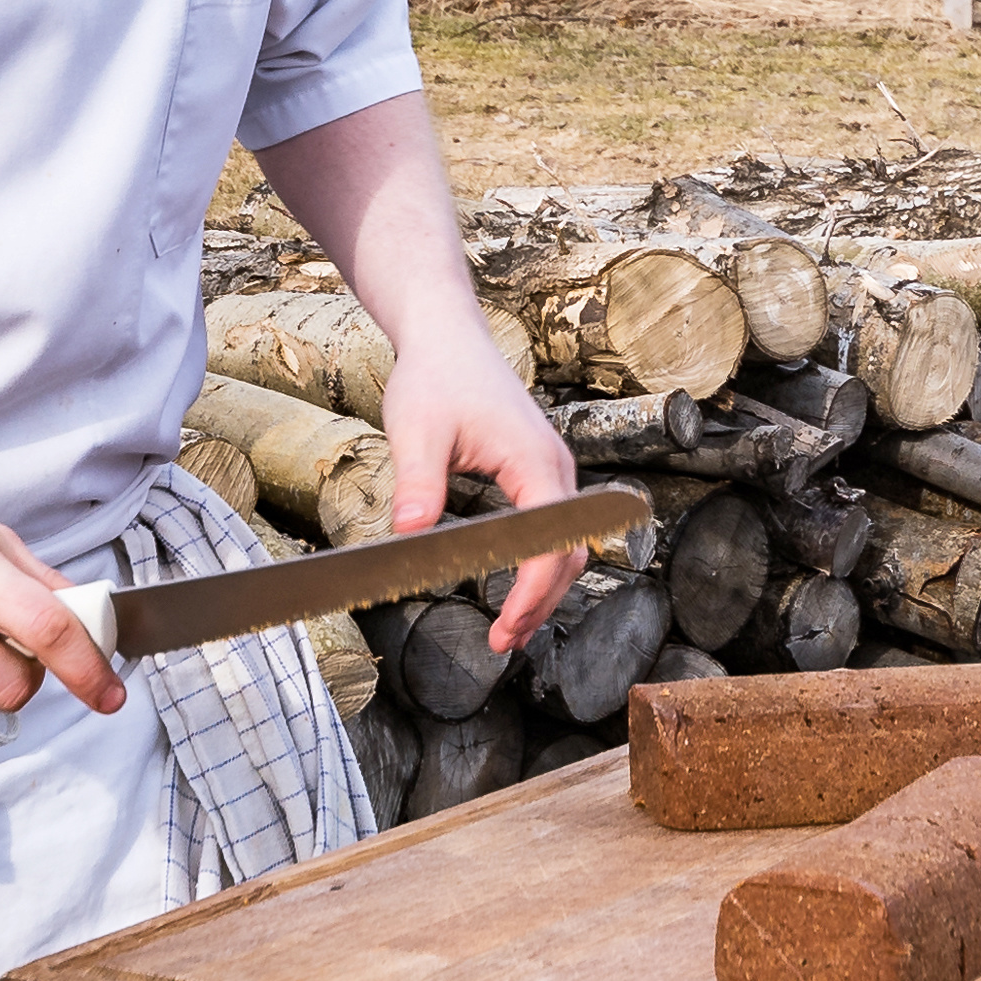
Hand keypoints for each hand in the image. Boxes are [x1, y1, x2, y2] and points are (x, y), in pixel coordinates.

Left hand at [379, 315, 582, 653]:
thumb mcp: (417, 431)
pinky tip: (513, 588)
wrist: (447, 338)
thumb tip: (411, 536)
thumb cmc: (435, 378)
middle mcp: (555, 469)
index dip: (533, 592)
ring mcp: (550, 471)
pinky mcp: (536, 473)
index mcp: (536, 463)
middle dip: (541, 603)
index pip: (552, 544)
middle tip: (504, 641)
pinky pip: (551, 530)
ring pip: (566, 544)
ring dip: (544, 590)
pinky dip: (539, 565)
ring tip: (511, 630)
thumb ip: (419, 484)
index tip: (506, 627)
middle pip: (569, 553)